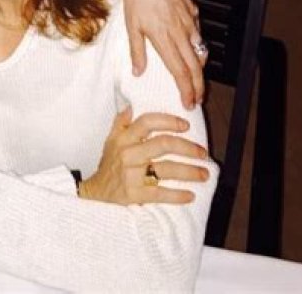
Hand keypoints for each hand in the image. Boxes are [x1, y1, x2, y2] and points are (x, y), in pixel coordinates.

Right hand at [80, 108, 209, 205]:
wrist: (96, 193)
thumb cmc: (109, 164)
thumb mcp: (111, 140)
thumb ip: (121, 122)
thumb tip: (131, 105)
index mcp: (124, 138)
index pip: (147, 122)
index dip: (168, 121)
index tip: (186, 126)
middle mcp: (128, 154)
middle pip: (163, 145)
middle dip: (187, 148)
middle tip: (203, 152)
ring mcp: (132, 174)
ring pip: (166, 169)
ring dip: (189, 171)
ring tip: (204, 173)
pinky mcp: (135, 194)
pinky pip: (161, 193)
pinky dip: (178, 195)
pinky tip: (190, 195)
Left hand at [123, 0, 203, 108]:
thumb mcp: (131, 25)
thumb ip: (137, 51)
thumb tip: (138, 71)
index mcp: (165, 39)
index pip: (180, 72)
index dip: (186, 90)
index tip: (188, 101)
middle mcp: (180, 33)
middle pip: (196, 66)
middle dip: (199, 86)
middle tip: (198, 98)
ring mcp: (189, 22)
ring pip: (200, 50)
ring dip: (201, 68)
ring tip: (197, 78)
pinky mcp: (192, 11)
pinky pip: (198, 33)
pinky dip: (198, 45)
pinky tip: (193, 48)